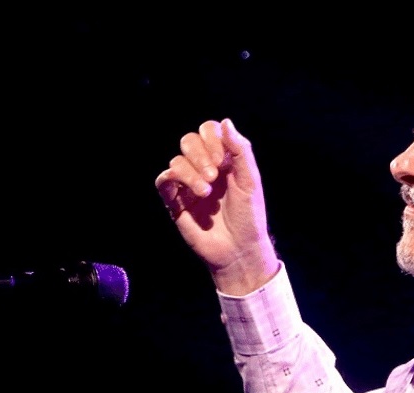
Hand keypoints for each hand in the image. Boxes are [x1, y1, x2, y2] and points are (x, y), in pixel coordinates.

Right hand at [155, 118, 278, 294]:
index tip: (222, 160)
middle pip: (189, 140)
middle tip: (214, 175)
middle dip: (200, 153)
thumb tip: (225, 122)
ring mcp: (188, 184)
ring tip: (206, 192)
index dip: (213, 139)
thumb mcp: (250, 180)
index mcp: (224, 160)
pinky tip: (194, 192)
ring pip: (177, 160)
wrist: (239, 249)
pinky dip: (174, 179)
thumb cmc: (249, 217)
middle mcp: (205, 168)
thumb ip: (240, 150)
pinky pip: (164, 180)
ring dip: (191, 172)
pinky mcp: (175, 201)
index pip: (209, 131)